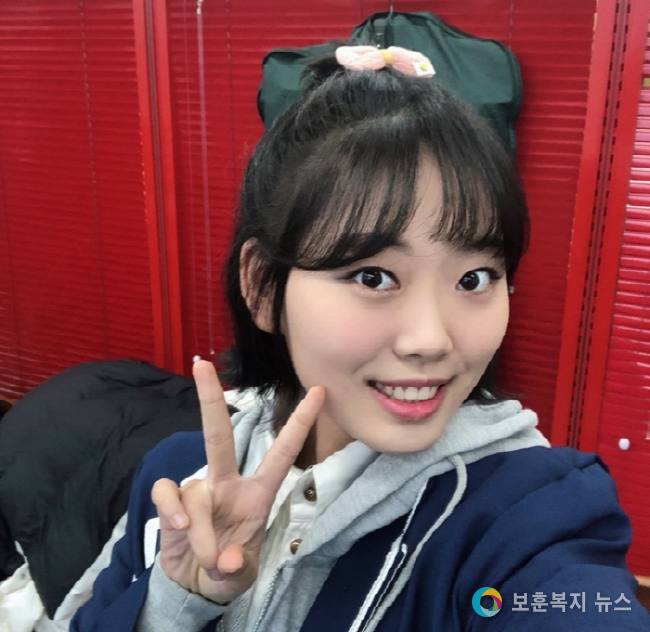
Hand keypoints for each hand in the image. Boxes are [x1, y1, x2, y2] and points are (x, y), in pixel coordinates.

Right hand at [151, 360, 324, 603]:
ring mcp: (198, 489)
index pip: (283, 452)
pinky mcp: (172, 500)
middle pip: (219, 434)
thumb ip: (238, 566)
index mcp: (258, 493)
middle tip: (201, 365)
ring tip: (210, 559)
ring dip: (203, 533)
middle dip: (211, 399)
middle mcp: (228, 482)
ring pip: (197, 491)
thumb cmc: (229, 568)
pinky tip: (177, 529)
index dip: (300, 423)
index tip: (319, 391)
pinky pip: (168, 493)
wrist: (196, 585)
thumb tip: (226, 559)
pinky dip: (172, 512)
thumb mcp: (243, 573)